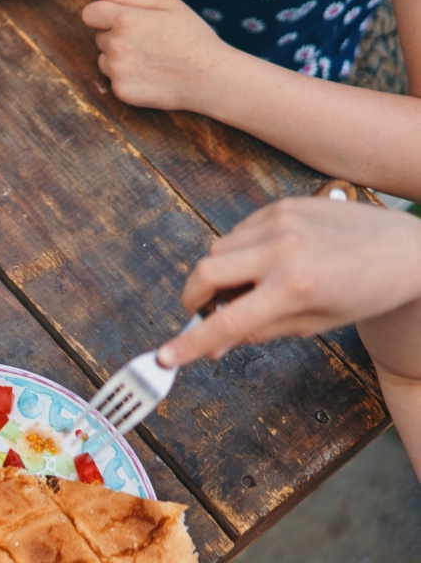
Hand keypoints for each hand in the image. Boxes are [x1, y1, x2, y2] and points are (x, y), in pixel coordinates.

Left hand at [80, 0, 232, 110]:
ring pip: (105, 59)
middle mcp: (116, 45)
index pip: (90, 13)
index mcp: (125, 20)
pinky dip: (127, 77)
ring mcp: (117, 70)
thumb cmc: (193, 37)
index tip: (119, 19)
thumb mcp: (167, 4)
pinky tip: (151, 74)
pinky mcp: (121, 91)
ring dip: (120, 57)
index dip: (104, 14)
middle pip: (100, 36)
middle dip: (117, 35)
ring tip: (152, 58)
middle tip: (150, 40)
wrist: (211, 77)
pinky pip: (114, 79)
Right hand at [157, 197, 420, 365]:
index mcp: (296, 288)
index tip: (165, 357)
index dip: (191, 343)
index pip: (227, 321)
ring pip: (218, 249)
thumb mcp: (316, 323)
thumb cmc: (367, 292)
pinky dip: (241, 250)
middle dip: (194, 298)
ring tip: (251, 285)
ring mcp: (281, 222)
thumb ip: (260, 331)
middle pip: (205, 272)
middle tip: (201, 313)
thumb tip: (215, 344)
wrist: (407, 249)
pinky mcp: (282, 205)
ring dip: (220, 273)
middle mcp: (283, 249)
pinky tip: (269, 260)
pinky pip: (239, 231)